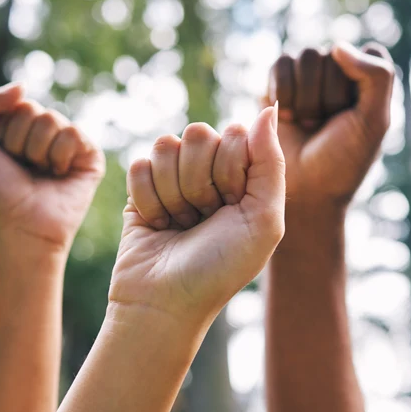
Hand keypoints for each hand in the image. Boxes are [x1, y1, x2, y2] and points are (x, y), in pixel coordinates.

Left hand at [0, 84, 104, 248]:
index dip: (3, 132)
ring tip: (41, 173)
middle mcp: (45, 131)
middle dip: (20, 141)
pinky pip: (74, 134)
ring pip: (53, 120)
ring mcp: (69, 142)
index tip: (4, 157)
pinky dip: (60, 156)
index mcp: (19, 126)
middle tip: (23, 167)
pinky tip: (59, 175)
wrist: (19, 225)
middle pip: (33, 110)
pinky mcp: (90, 155)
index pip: (14, 103)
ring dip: (38, 151)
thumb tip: (23, 85)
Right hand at [109, 107, 284, 320]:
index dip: (230, 169)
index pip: (235, 133)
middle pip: (198, 133)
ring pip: (165, 145)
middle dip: (200, 182)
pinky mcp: (141, 187)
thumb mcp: (265, 220)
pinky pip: (138, 164)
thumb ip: (271, 162)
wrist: (166, 304)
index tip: (232, 205)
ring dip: (173, 193)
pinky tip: (158, 225)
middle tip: (204, 218)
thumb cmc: (221, 268)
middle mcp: (211, 171)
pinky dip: (148, 200)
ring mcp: (174, 177)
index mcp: (245, 175)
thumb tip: (268, 107)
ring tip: (181, 224)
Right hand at [265, 42, 394, 211]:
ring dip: (305, 98)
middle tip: (326, 127)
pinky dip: (283, 93)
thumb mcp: (375, 121)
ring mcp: (308, 76)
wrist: (305, 191)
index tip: (355, 117)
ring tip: (307, 124)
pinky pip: (281, 65)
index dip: (359, 86)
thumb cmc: (344, 160)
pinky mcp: (279, 83)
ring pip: (306, 57)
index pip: (369, 53)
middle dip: (329, 97)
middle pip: (333, 56)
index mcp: (370, 81)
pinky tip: (287, 118)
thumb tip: (338, 47)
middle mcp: (340, 73)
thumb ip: (377, 76)